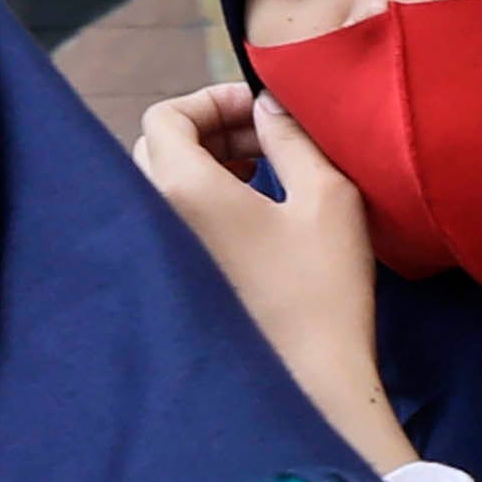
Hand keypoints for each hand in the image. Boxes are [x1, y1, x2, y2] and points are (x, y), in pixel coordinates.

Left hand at [133, 80, 418, 471]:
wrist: (312, 382)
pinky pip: (171, 221)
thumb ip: (291, 136)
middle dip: (209, 129)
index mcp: (182, 192)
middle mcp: (155, 221)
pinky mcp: (173, 284)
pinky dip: (203, 201)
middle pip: (158, 148)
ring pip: (164, 186)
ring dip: (207, 164)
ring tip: (262, 170)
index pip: (162, 117)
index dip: (209, 100)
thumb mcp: (326, 196)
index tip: (257, 110)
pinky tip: (252, 211)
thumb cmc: (323, 289)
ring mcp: (160, 256)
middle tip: (263, 137)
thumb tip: (268, 104)